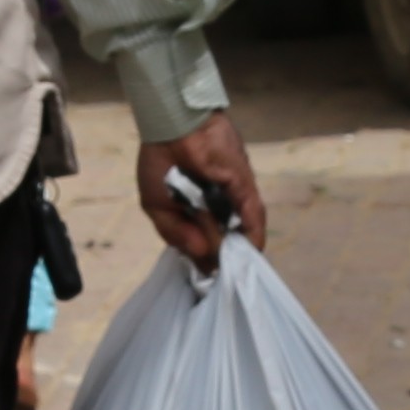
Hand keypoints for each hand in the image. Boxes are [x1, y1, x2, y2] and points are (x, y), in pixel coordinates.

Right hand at [141, 111, 268, 271]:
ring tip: (228, 267)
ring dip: (233, 250)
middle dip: (223, 261)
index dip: (206, 263)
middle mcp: (217, 208)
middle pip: (226, 242)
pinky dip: (252, 233)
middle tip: (221, 279)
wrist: (171, 129)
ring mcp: (231, 198)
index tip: (208, 281)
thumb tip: (203, 255)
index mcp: (194, 213)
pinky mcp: (243, 186)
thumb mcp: (157, 208)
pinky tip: (248, 250)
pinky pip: (253, 214)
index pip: (206, 246)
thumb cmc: (159, 164)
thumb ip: (176, 234)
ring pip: (238, 232)